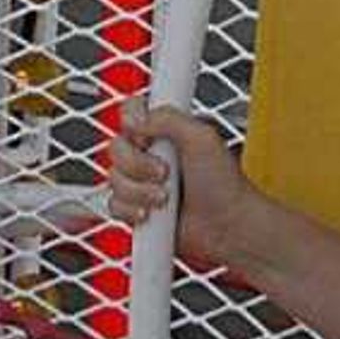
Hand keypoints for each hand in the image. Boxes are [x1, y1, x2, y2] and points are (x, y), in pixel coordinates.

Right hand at [105, 106, 261, 274]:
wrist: (225, 226)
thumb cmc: (224, 186)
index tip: (144, 136)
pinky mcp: (136, 207)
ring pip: (114, 178)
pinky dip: (131, 210)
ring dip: (139, 191)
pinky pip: (114, 204)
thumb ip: (169, 118)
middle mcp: (151, 154)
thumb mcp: (202, 138)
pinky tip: (152, 213)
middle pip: (116, 147)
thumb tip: (139, 118)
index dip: (131, 122)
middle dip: (138, 165)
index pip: (131, 112)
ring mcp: (141, 181)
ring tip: (165, 197)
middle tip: (165, 173)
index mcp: (166, 131)